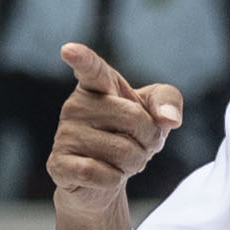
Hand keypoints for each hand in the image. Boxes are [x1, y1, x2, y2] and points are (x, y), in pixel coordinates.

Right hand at [46, 42, 182, 215]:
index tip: (69, 50)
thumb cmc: (129, 135)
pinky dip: (115, 180)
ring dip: (134, 163)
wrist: (105, 179)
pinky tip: (108, 176)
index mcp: (97, 85)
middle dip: (149, 138)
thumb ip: (168, 101)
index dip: (82, 59)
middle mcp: (75, 106)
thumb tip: (169, 120)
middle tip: (139, 144)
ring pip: (122, 151)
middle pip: (133, 118)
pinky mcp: (59, 165)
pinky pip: (101, 174)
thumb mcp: (155, 111)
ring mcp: (64, 135)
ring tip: (123, 162)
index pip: (91, 69)